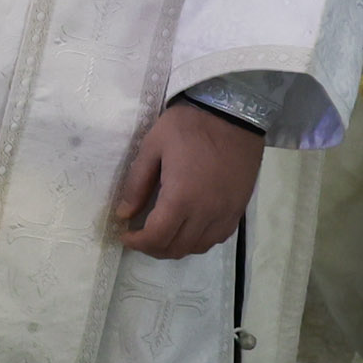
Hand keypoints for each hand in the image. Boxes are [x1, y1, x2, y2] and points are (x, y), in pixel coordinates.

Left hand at [113, 101, 265, 258]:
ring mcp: (226, 213)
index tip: (125, 235)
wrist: (234, 114)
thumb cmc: (188, 126)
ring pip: (198, 247)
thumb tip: (124, 214)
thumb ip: (137, 183)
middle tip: (139, 236)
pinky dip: (198, 241)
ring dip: (175, 247)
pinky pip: (217, 238)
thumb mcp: (152, 146)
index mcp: (182, 198)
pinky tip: (187, 229)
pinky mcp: (238, 209)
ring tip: (160, 234)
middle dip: (153, 248)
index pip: (157, 237)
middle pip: (177, 248)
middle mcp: (206, 213)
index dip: (138, 243)